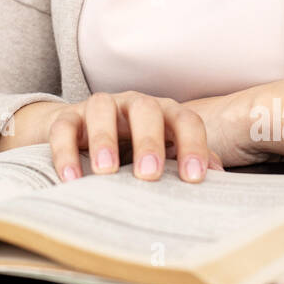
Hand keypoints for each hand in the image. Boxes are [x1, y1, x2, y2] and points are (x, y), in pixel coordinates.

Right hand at [47, 91, 224, 182]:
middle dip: (148, 141)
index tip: (193, 178)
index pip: (185, 120)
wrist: (83, 134)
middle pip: (145, 109)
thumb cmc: (134, 149)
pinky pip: (64, 127)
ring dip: (104, 138)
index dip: (193, 146)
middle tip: (148, 175)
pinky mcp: (67, 117)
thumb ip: (189, 161)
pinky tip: (71, 179)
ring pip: (101, 108)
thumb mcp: (164, 154)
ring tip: (105, 172)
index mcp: (164, 113)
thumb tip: (219, 178)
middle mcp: (133, 104)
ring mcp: (99, 108)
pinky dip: (65, 152)